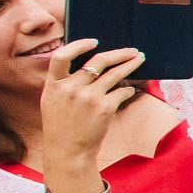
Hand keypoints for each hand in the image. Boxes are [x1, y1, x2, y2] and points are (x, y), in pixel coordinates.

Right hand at [39, 41, 143, 192]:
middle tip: (132, 50)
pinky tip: (130, 90)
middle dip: (119, 53)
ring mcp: (88, 97)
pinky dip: (128, 89)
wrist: (68, 151)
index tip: (94, 41)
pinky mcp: (105, 108)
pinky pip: (122, 91)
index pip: (61, 56)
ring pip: (115, 74)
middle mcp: (70, 88)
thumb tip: (84, 64)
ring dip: (130, 65)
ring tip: (140, 59)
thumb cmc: (61, 125)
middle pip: (98, 61)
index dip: (79, 45)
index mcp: (54, 84)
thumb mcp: (53, 100)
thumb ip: (64, 82)